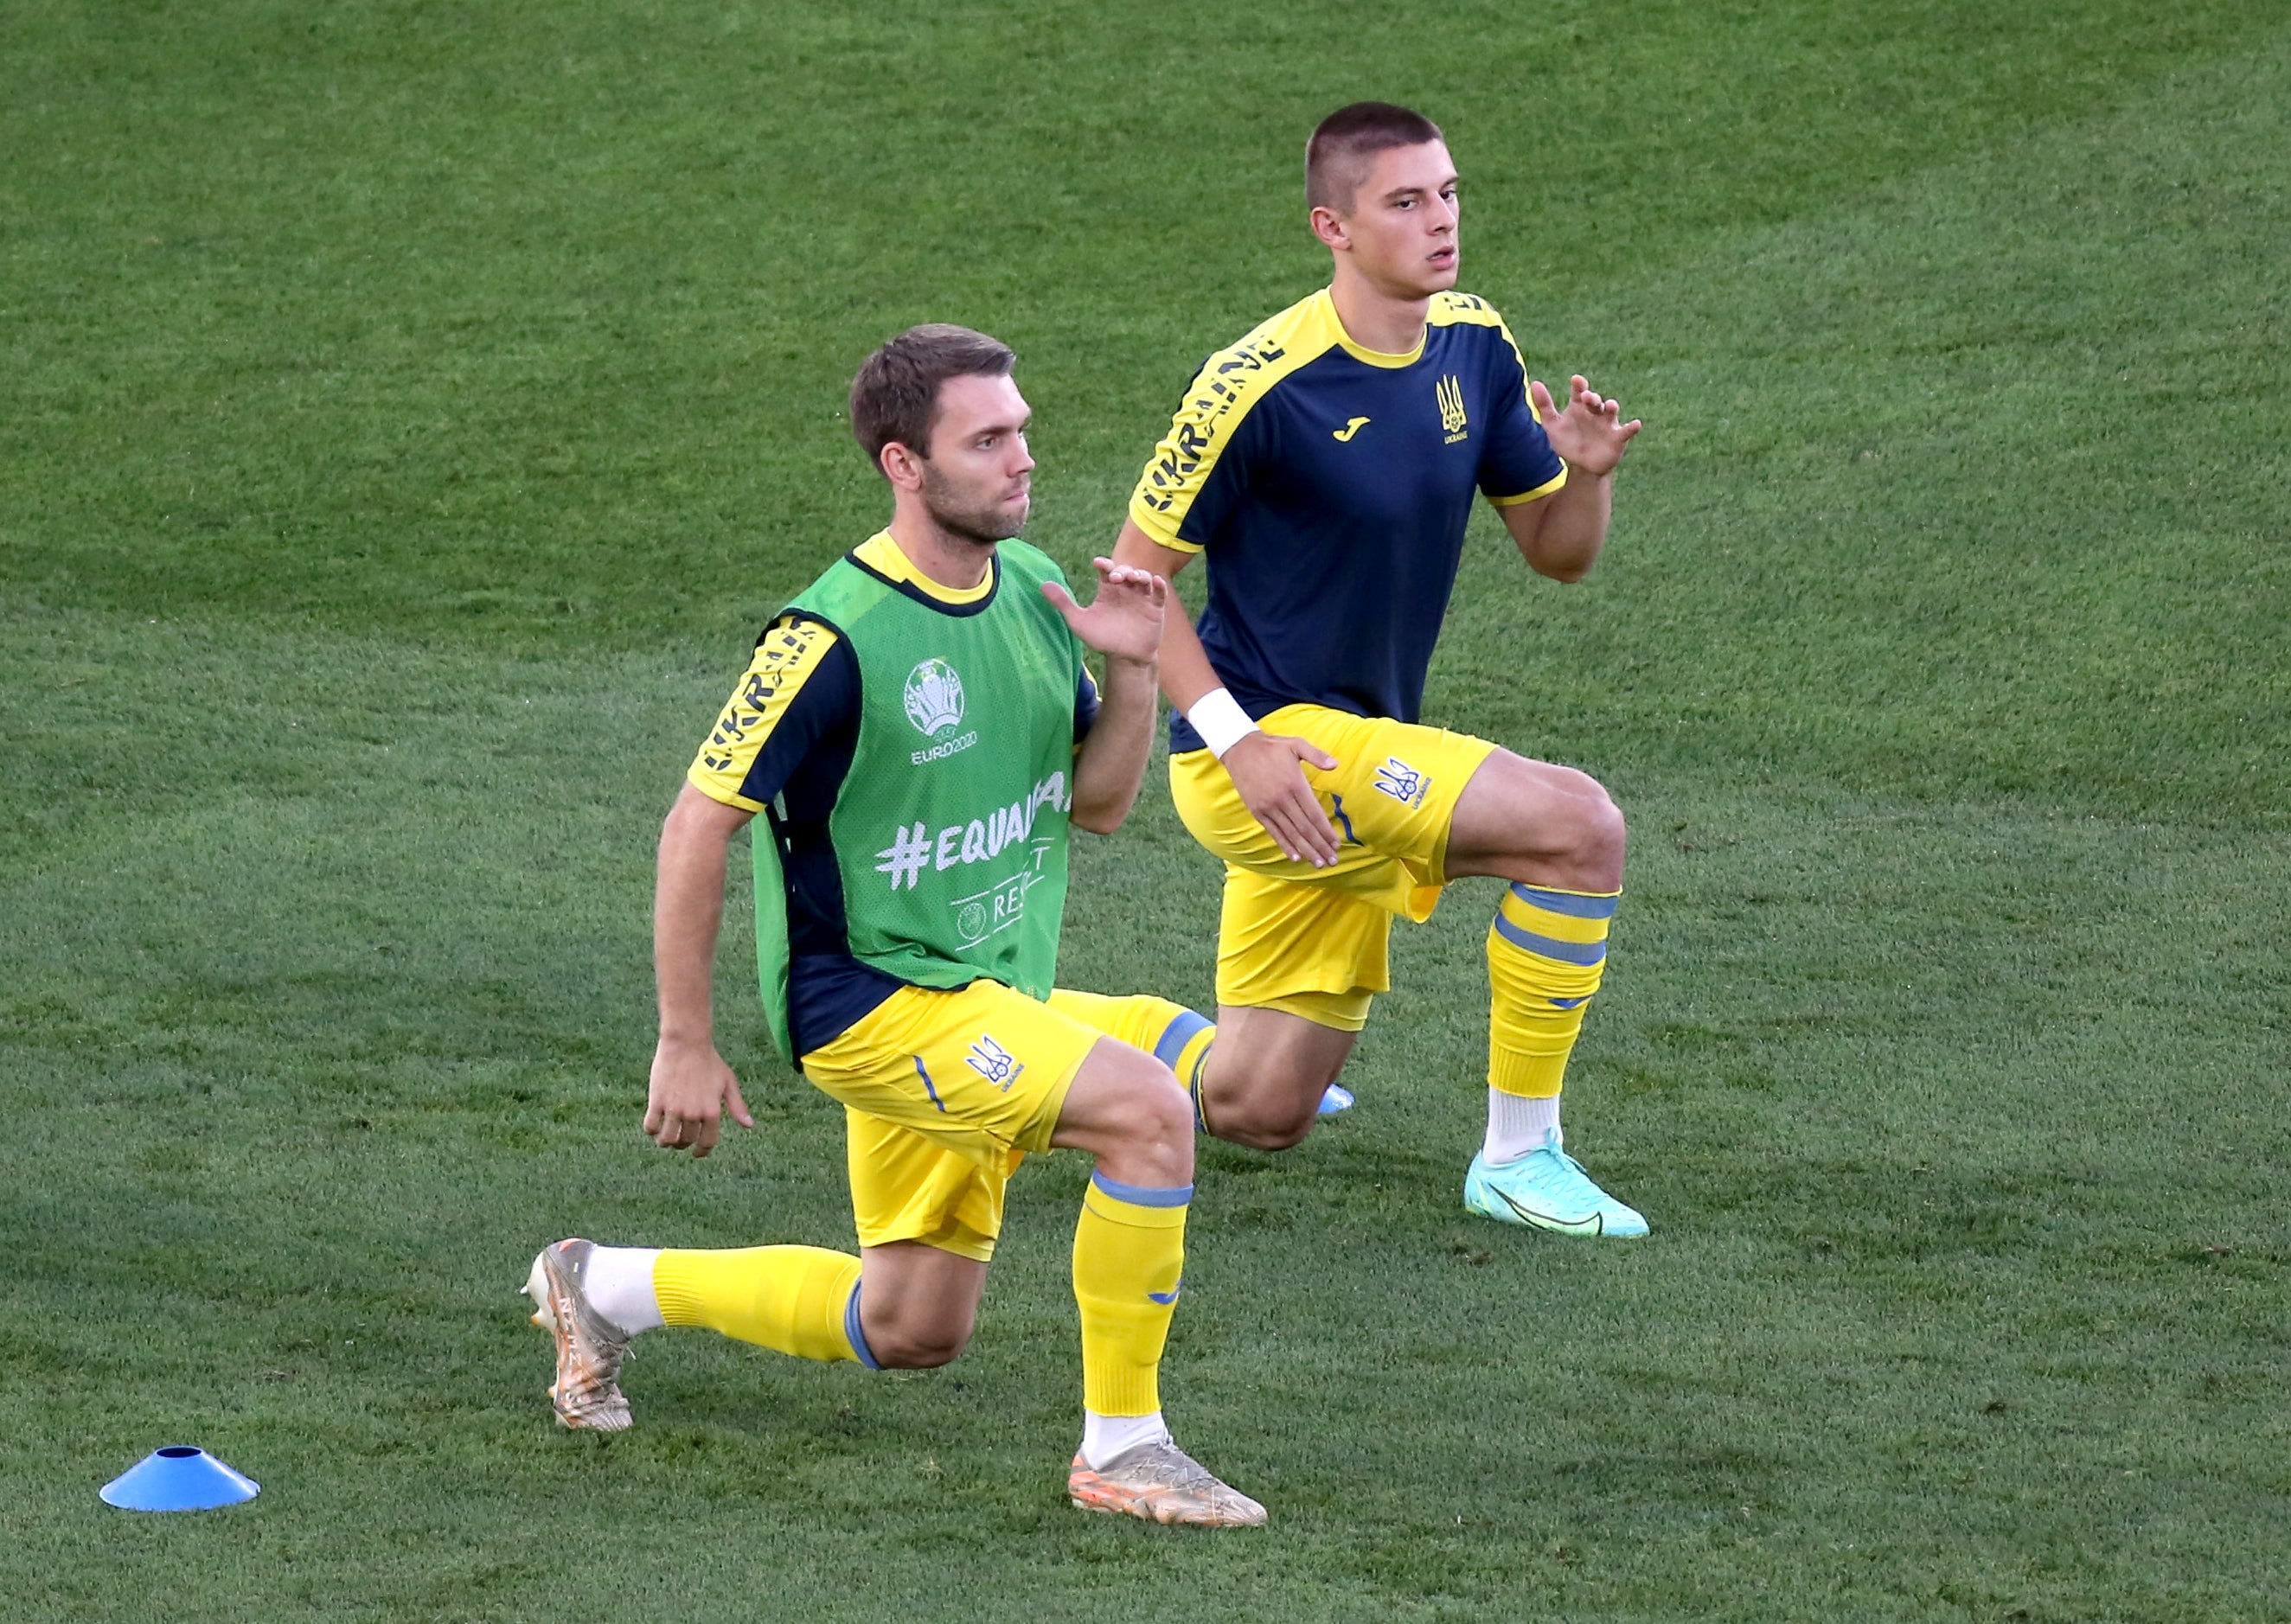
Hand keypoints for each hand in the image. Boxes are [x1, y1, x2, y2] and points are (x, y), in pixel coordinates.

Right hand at [645, 1035, 753, 1156]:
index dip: (702, 1152)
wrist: (686, 1043)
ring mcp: (675, 1109)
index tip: (697, 1153)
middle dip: (682, 1144)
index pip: (707, 1142)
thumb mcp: (728, 1082)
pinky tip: (655, 1125)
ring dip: (665, 1142)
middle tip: (679, 1140)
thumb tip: (749, 1125)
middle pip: (686, 1141)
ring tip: (664, 1138)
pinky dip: (652, 1131)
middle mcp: (694, 1113)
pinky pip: (650, 1127)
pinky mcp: (657, 1102)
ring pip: (667, 1139)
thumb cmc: (709, 1062)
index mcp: (713, 1111)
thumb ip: (737, 1106)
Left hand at [1041, 559, 1167, 665]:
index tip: (1098, 563)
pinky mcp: (1155, 607)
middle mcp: (1125, 590)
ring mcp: (1141, 597)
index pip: (1106, 570)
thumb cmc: (1102, 638)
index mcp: (1107, 589)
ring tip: (1134, 578)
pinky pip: (1159, 593)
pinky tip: (1155, 582)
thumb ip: (1063, 603)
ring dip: (1140, 575)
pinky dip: (1159, 585)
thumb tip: (1042, 585)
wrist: (1124, 658)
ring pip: (1143, 578)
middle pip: (1126, 570)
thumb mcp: (1079, 621)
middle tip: (1116, 577)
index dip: (1104, 564)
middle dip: (1122, 570)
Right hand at [1222, 729, 1342, 867]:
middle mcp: (1282, 799)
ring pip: (1291, 834)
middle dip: (1320, 846)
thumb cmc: (1271, 747)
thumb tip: (1335, 764)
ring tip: (1318, 863)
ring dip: (1306, 850)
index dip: (1326, 831)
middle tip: (1332, 860)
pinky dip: (1285, 845)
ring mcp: (1269, 807)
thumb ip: (1317, 755)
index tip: (1336, 844)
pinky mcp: (1257, 811)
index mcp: (1295, 784)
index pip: (1315, 814)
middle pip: (1305, 828)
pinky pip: (1274, 832)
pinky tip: (1295, 857)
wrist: (1240, 749)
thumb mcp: (1296, 744)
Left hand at [1531, 375, 1641, 477]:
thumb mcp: (1552, 426)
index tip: (1576, 380)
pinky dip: (1632, 427)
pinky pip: (1627, 431)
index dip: (1579, 385)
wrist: (1582, 466)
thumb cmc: (1568, 442)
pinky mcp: (1618, 438)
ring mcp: (1607, 424)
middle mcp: (1595, 412)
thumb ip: (1544, 405)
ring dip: (1611, 407)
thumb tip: (1534, 383)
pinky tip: (1636, 424)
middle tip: (1586, 397)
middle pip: (1595, 401)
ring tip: (1609, 405)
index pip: (1579, 391)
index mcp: (1579, 407)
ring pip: (1611, 412)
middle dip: (1592, 398)